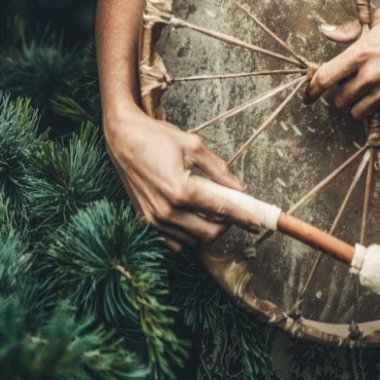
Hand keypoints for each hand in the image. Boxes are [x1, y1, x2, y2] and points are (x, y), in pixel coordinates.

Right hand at [103, 108, 260, 249]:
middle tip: (232, 210)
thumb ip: (219, 170)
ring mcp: (154, 219)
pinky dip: (187, 235)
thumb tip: (239, 187)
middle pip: (209, 234)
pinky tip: (192, 218)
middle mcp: (167, 210)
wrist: (122, 137)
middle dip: (226, 225)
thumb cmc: (156, 137)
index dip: (243, 218)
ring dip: (207, 230)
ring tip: (210, 209)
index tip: (257, 222)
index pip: (221, 211)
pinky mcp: (145, 221)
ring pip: (192, 241)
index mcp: (181, 191)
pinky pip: (174, 241)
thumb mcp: (193, 146)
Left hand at [303, 3, 379, 118]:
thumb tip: (327, 32)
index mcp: (360, 53)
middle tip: (348, 87)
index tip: (307, 96)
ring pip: (357, 112)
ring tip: (367, 91)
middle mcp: (371, 76)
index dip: (311, 90)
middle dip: (339, 95)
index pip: (325, 78)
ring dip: (357, 104)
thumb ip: (349, 30)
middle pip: (339, 101)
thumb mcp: (378, 18)